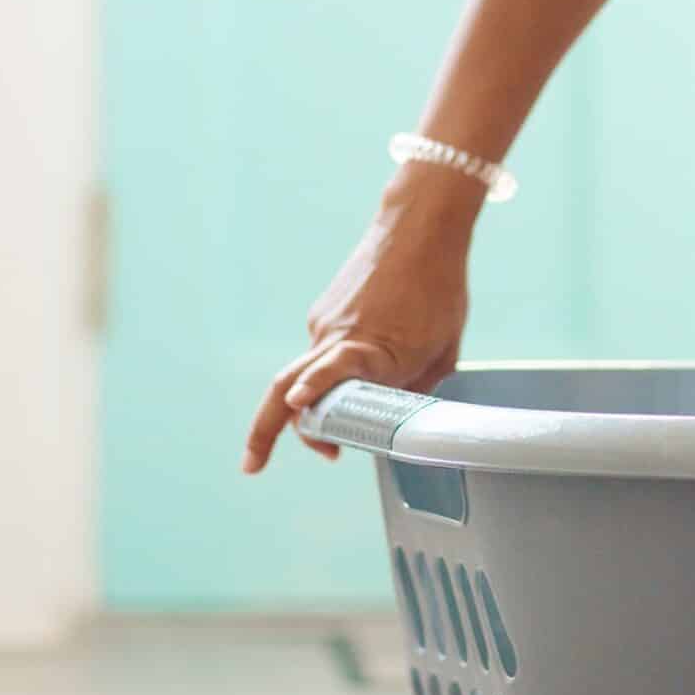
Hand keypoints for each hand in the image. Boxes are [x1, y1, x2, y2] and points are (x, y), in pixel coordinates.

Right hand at [241, 167, 481, 472]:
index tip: (297, 407)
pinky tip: (374, 356)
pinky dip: (334, 371)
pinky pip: (323, 351)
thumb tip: (398, 415)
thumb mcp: (443, 351)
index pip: (329, 375)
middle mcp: (336, 337)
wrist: (420, 228)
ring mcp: (325, 324)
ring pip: (303, 375)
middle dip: (264, 432)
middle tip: (252, 466)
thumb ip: (415, 388)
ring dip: (309, 409)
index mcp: (369, 347)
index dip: (312, 393)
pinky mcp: (324, 313)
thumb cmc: (439, 287)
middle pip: (285, 388)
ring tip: (328, 441)